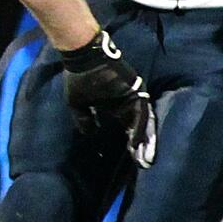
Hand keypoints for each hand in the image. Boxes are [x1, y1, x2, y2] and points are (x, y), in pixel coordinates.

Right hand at [58, 31, 156, 168]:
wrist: (83, 58)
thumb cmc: (78, 78)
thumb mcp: (78, 104)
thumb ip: (85, 120)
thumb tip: (91, 135)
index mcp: (115, 106)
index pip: (126, 128)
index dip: (129, 143)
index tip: (131, 159)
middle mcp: (126, 103)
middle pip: (138, 127)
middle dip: (141, 146)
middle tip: (144, 163)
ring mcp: (133, 96)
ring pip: (143, 121)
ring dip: (144, 139)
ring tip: (143, 156)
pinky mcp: (136, 90)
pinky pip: (140, 111)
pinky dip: (140, 126)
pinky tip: (136, 140)